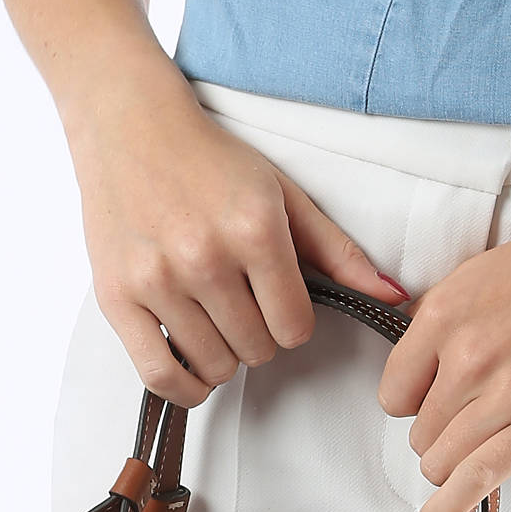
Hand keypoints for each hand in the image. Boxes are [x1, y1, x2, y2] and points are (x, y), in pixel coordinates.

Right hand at [66, 79, 409, 407]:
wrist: (128, 125)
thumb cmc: (210, 161)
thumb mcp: (283, 195)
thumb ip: (337, 251)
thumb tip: (394, 297)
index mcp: (255, 230)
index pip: (295, 328)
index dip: (291, 322)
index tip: (275, 301)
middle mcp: (205, 257)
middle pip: (256, 351)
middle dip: (256, 335)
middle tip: (238, 303)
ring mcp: (157, 279)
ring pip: (214, 367)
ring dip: (220, 356)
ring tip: (210, 319)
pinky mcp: (116, 297)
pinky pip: (160, 376)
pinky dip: (183, 386)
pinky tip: (190, 366)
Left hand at [377, 199, 510, 511]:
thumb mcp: (482, 275)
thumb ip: (440, 318)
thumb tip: (414, 358)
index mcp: (444, 317)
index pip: (395, 393)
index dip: (413, 404)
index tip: (431, 403)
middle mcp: (466, 358)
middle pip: (420, 433)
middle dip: (441, 433)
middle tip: (476, 416)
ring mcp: (504, 395)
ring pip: (442, 461)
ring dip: (454, 463)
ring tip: (484, 444)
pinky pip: (476, 480)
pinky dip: (447, 507)